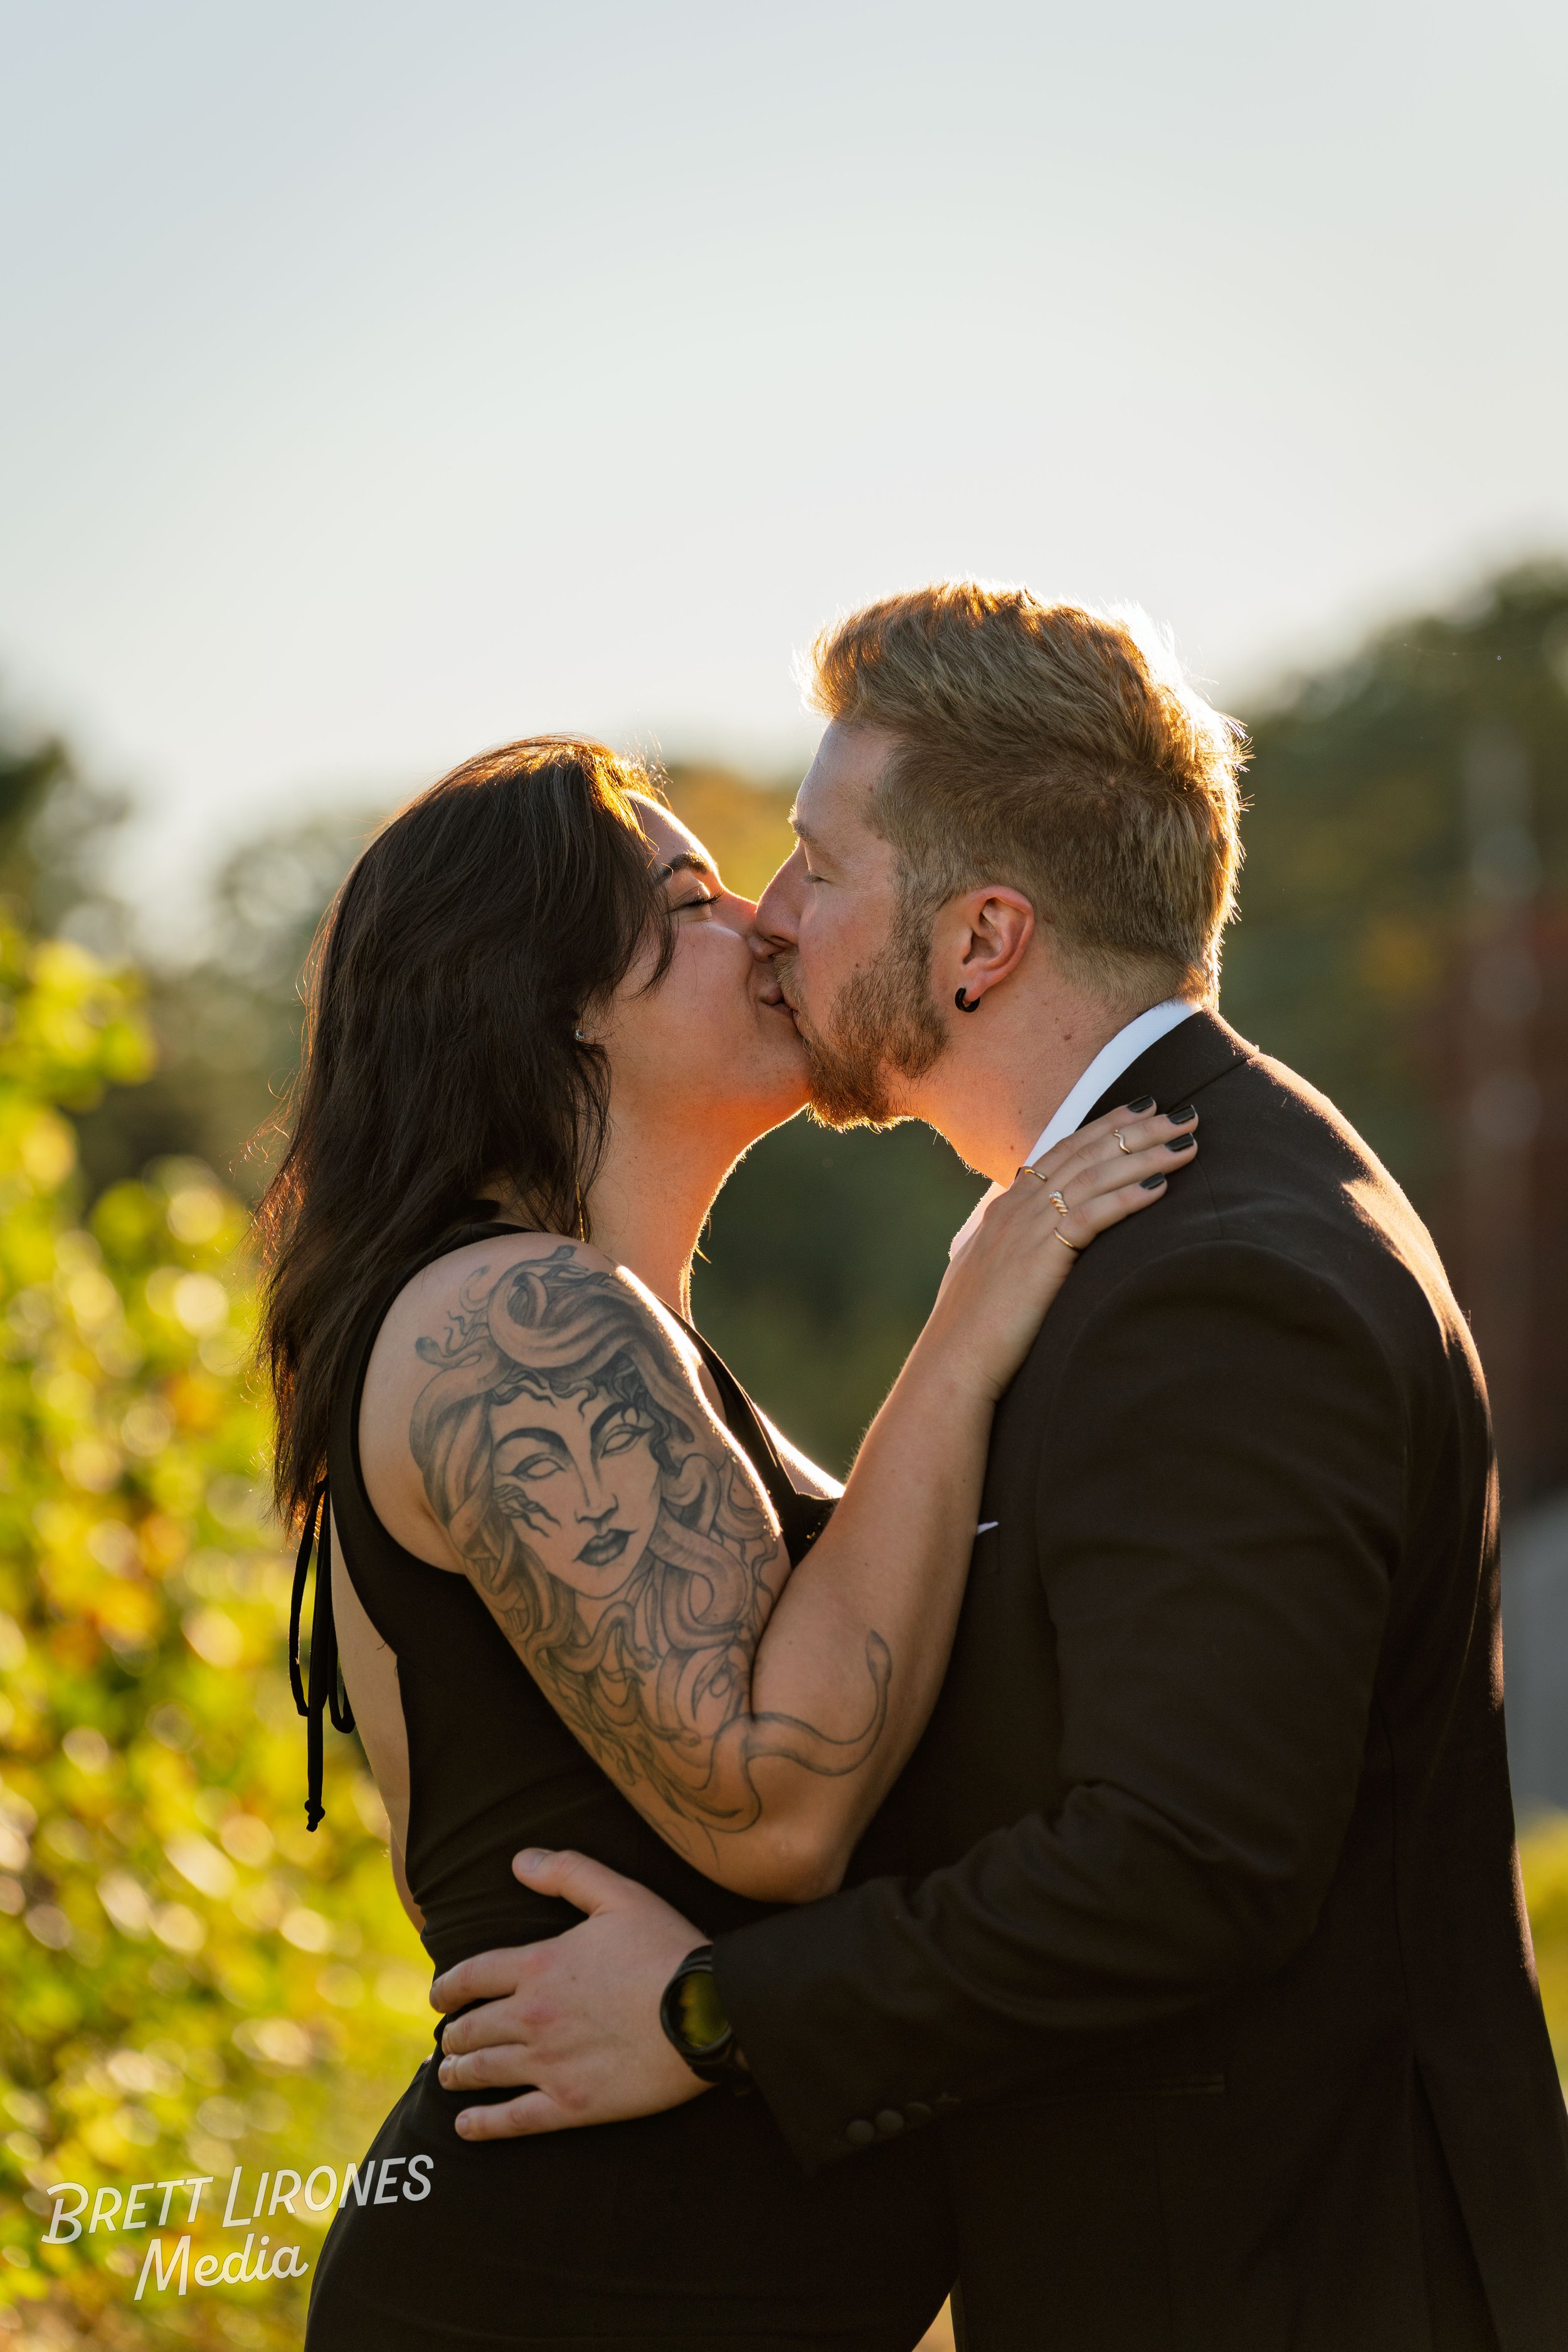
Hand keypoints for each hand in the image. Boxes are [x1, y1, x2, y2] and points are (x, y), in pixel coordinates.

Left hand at [428, 1848, 710, 2139]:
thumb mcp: (620, 1894)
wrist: (707, 2013)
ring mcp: (549, 2064)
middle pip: (472, 2028)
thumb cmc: (666, 1949)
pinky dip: (482, 2125)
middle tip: (448, 2039)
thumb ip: (568, 1872)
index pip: (473, 1976)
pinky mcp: (571, 2103)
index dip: (448, 1987)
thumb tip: (519, 1861)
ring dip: (457, 2073)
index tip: (439, 1998)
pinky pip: (513, 2120)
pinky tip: (465, 2125)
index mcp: (540, 1966)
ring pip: (484, 2072)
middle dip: (454, 2034)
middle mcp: (533, 2016)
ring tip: (448, 2075)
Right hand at [931, 1101, 1197, 1402]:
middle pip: (1086, 1154)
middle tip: (1185, 1114)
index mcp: (1006, 1208)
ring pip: (1094, 1177)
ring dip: (1145, 1156)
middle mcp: (1017, 1208)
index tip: (1145, 1108)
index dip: (1106, 1126)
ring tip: (1187, 1145)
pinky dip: (1128, 1198)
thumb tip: (1039, 1243)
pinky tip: (1161, 1186)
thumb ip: (1017, 1248)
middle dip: (1140, 1130)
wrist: (954, 1360)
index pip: (1063, 1150)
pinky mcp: (1041, 1257)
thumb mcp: (993, 1274)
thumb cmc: (976, 1328)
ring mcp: (1027, 1229)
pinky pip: (1091, 1216)